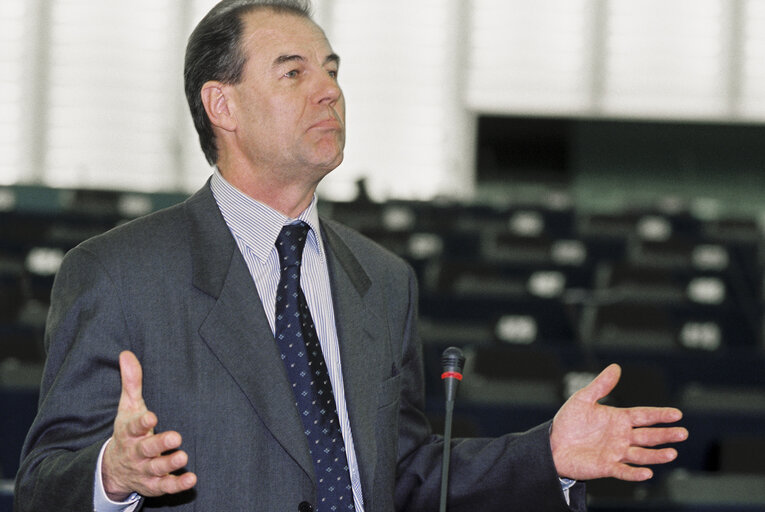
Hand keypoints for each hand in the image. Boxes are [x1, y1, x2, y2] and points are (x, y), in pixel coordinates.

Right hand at [102, 351, 196, 500]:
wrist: (114, 469)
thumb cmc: (128, 432)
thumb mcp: (128, 407)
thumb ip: (131, 382)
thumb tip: (126, 353)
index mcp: (129, 432)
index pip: (133, 427)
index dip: (142, 423)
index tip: (151, 417)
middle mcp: (136, 452)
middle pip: (145, 449)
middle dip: (159, 443)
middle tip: (176, 436)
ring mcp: (144, 469)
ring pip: (156, 468)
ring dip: (169, 464)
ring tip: (183, 457)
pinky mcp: (154, 484)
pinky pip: (165, 486)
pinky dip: (177, 485)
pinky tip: (191, 479)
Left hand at [550, 363, 687, 480]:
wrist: (552, 444)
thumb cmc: (568, 422)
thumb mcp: (583, 399)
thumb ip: (601, 385)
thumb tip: (616, 367)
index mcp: (619, 419)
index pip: (644, 416)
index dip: (660, 415)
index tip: (677, 414)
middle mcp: (621, 437)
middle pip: (648, 436)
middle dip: (665, 435)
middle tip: (683, 433)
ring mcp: (616, 453)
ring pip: (641, 455)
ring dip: (656, 455)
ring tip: (671, 453)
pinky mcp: (606, 467)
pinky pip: (623, 471)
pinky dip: (635, 473)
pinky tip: (647, 472)